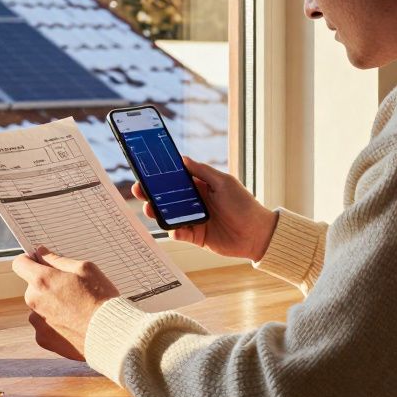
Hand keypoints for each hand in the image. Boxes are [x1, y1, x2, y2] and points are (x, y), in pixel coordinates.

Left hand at [10, 246, 119, 360]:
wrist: (109, 335)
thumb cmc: (100, 299)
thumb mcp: (85, 269)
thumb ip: (58, 259)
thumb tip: (41, 253)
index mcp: (42, 280)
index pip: (20, 264)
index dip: (29, 260)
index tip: (38, 262)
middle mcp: (34, 301)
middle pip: (33, 287)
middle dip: (47, 285)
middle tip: (71, 290)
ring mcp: (37, 322)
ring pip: (39, 307)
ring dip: (51, 306)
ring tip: (75, 310)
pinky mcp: (43, 339)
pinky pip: (44, 326)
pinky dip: (55, 324)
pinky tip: (73, 324)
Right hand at [132, 155, 278, 261]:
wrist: (257, 234)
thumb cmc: (244, 204)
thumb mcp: (224, 182)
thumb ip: (203, 172)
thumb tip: (183, 159)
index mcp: (200, 186)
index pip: (176, 179)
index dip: (161, 175)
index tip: (146, 171)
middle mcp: (195, 202)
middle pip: (167, 197)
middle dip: (151, 194)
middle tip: (139, 190)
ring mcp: (194, 219)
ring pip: (169, 215)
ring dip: (157, 212)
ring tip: (150, 209)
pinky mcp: (196, 236)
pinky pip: (180, 233)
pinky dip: (175, 231)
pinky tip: (175, 230)